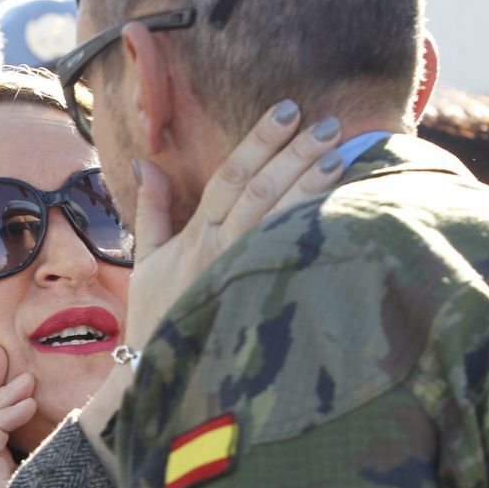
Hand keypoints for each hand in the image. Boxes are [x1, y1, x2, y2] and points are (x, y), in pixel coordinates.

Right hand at [123, 101, 345, 350]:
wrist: (161, 375)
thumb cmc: (157, 316)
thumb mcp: (147, 259)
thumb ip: (152, 208)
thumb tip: (147, 162)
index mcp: (197, 236)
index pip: (232, 176)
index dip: (259, 141)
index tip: (286, 111)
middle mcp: (222, 250)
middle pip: (263, 190)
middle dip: (296, 154)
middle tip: (329, 123)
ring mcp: (243, 275)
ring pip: (281, 220)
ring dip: (312, 184)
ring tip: (341, 154)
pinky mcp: (262, 300)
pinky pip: (291, 257)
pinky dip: (314, 229)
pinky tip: (340, 207)